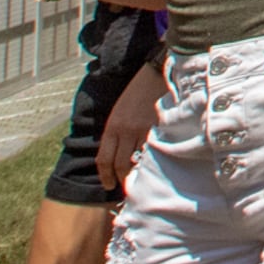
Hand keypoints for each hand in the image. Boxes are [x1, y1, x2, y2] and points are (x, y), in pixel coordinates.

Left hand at [95, 62, 160, 195]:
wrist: (156, 75)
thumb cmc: (137, 93)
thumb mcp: (119, 112)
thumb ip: (116, 133)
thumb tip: (116, 155)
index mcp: (112, 127)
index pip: (104, 160)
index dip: (105, 176)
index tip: (108, 185)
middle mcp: (125, 131)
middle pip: (120, 164)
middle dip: (122, 180)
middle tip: (126, 188)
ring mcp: (142, 131)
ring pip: (137, 161)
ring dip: (138, 173)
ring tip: (141, 181)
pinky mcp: (159, 129)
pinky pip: (154, 152)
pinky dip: (153, 162)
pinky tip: (156, 167)